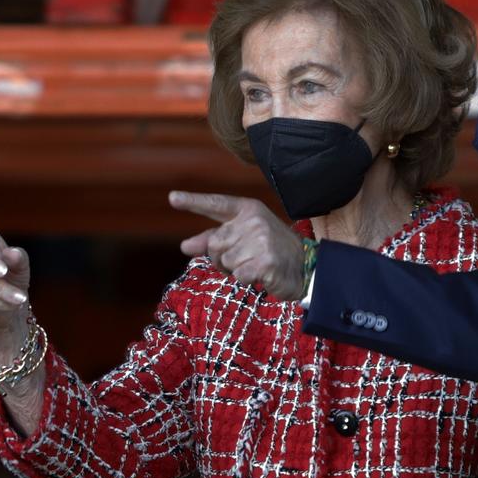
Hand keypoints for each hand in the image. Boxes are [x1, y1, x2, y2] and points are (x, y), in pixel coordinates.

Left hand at [169, 192, 309, 300]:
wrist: (306, 267)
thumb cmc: (269, 250)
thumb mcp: (243, 237)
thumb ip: (213, 239)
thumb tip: (184, 246)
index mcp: (247, 210)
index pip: (216, 204)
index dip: (193, 201)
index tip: (171, 198)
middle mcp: (254, 221)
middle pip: (214, 244)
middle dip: (222, 258)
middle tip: (246, 257)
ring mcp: (261, 240)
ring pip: (225, 262)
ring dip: (235, 270)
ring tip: (256, 264)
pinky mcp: (266, 261)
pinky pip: (238, 275)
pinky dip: (246, 279)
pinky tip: (261, 274)